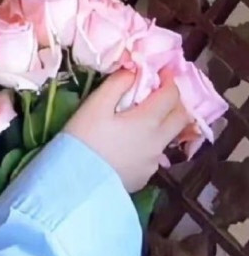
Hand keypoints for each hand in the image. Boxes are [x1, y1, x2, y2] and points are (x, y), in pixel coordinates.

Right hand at [65, 69, 191, 191]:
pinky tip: (129, 147)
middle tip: (160, 93)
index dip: (169, 79)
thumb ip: (116, 85)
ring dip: (163, 124)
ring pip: (168, 138)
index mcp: (148, 121)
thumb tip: (133, 70)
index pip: (171, 95)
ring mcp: (152, 163)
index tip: (162, 71)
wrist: (74, 185)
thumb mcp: (94, 106)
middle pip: (181, 117)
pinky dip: (148, 145)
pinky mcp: (143, 178)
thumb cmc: (82, 141)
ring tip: (143, 121)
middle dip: (175, 101)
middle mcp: (157, 142)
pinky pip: (153, 156)